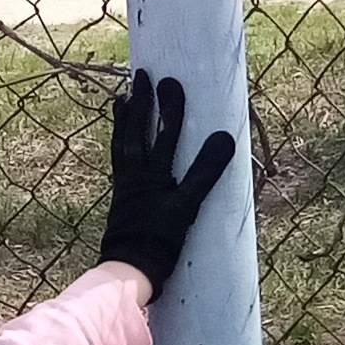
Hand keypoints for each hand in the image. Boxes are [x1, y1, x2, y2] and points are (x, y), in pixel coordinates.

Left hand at [95, 70, 237, 298]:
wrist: (130, 268)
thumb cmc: (160, 240)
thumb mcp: (188, 206)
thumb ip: (205, 171)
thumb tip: (226, 137)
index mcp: (152, 173)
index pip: (165, 133)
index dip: (171, 108)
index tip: (174, 81)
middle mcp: (135, 174)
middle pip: (137, 130)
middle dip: (142, 102)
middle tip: (143, 75)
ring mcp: (126, 184)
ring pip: (123, 143)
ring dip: (125, 119)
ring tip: (124, 98)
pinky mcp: (121, 195)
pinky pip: (118, 159)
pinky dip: (120, 143)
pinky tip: (124, 140)